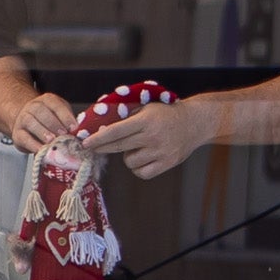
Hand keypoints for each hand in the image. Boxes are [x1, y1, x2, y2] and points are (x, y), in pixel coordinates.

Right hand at [6, 91, 76, 153]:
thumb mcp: (60, 116)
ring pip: (31, 123)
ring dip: (42, 132)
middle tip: (63, 134)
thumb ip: (68, 122)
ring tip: (52, 141)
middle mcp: (33, 107)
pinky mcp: (17, 133)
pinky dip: (32, 144)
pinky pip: (24, 137)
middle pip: (42, 112)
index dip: (65, 116)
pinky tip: (41, 149)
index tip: (74, 127)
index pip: (56, 105)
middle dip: (54, 124)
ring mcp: (23, 119)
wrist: (26, 123)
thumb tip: (80, 133)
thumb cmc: (48, 121)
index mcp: (47, 100)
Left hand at [84, 97, 215, 178]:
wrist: (194, 122)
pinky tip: (143, 157)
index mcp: (146, 120)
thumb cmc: (165, 113)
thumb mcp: (146, 107)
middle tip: (92, 148)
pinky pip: (142, 172)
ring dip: (128, 156)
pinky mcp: (167, 163)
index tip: (85, 142)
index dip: (98, 138)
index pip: (116, 131)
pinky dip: (138, 167)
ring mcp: (161, 152)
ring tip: (137, 146)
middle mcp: (153, 137)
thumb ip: (126, 115)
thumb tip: (98, 124)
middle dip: (102, 148)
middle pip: (119, 147)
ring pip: (130, 162)